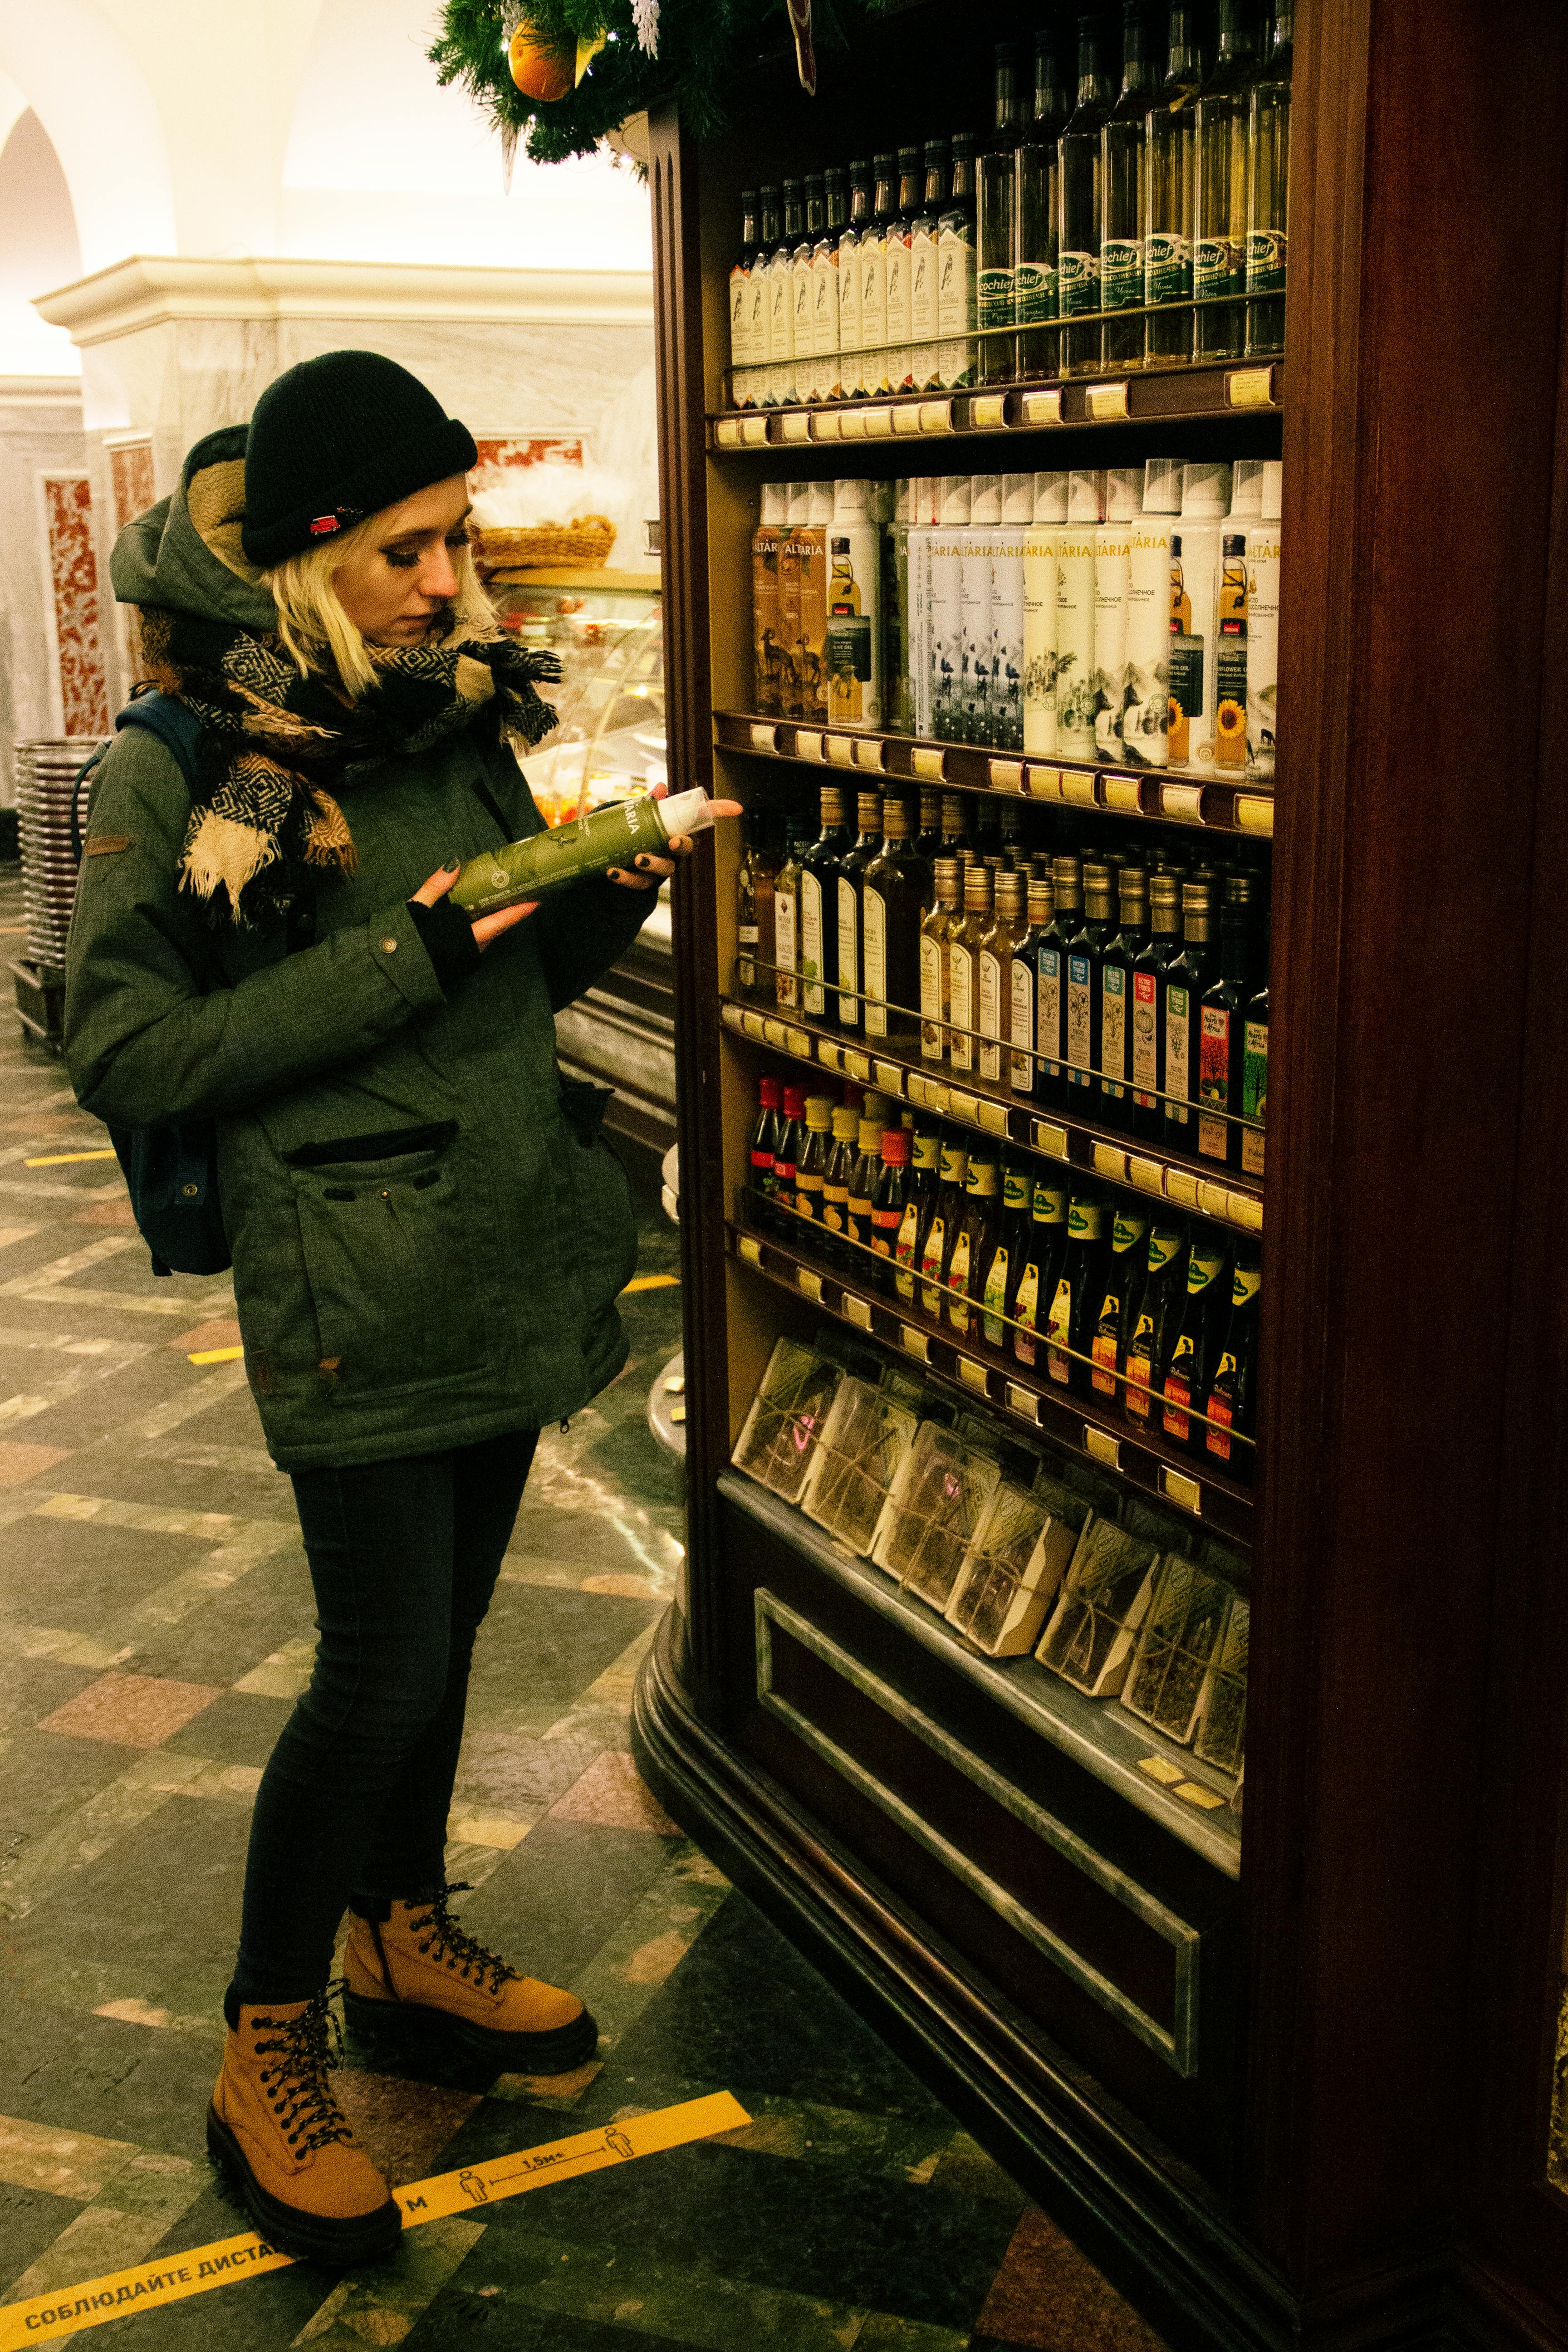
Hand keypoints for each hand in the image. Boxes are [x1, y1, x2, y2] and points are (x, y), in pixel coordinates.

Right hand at [414, 861, 536, 951]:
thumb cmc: (404, 944)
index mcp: (466, 937)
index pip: (500, 922)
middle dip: (513, 910)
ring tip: (508, 897)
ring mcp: (467, 955)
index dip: (520, 911)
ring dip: (499, 917)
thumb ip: (436, 886)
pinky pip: (479, 937)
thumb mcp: (416, 910)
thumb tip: (455, 863)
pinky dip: (485, 923)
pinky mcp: (461, 958)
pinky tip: (482, 912)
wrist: (392, 975)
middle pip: (499, 926)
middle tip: (527, 891)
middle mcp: (472, 948)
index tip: (538, 899)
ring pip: (489, 933)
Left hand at [605, 784, 743, 890]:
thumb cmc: (638, 834)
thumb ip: (650, 805)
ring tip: (638, 858)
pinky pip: (636, 882)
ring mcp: (658, 868)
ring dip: (653, 864)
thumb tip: (661, 787)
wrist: (618, 860)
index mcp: (677, 832)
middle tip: (672, 842)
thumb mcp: (642, 817)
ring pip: (663, 870)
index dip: (719, 811)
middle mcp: (672, 852)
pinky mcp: (642, 882)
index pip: (700, 820)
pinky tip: (612, 872)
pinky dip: (624, 877)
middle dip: (681, 846)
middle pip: (684, 851)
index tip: (736, 808)